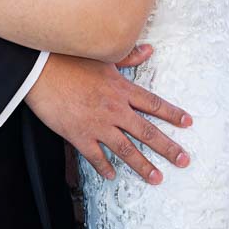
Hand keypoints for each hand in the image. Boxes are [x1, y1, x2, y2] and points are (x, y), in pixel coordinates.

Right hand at [26, 48, 191, 184]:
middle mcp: (114, 109)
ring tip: (156, 178)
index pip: (154, 104)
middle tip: (184, 160)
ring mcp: (97, 124)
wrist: (41, 68)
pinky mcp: (79, 135)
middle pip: (147, 132)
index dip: (173, 114)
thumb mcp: (103, 56)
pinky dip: (104, 167)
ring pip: (126, 149)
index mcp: (121, 88)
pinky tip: (111, 175)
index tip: (188, 123)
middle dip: (168, 148)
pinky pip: (96, 156)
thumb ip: (129, 56)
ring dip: (143, 165)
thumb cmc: (70, 57)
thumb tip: (149, 50)